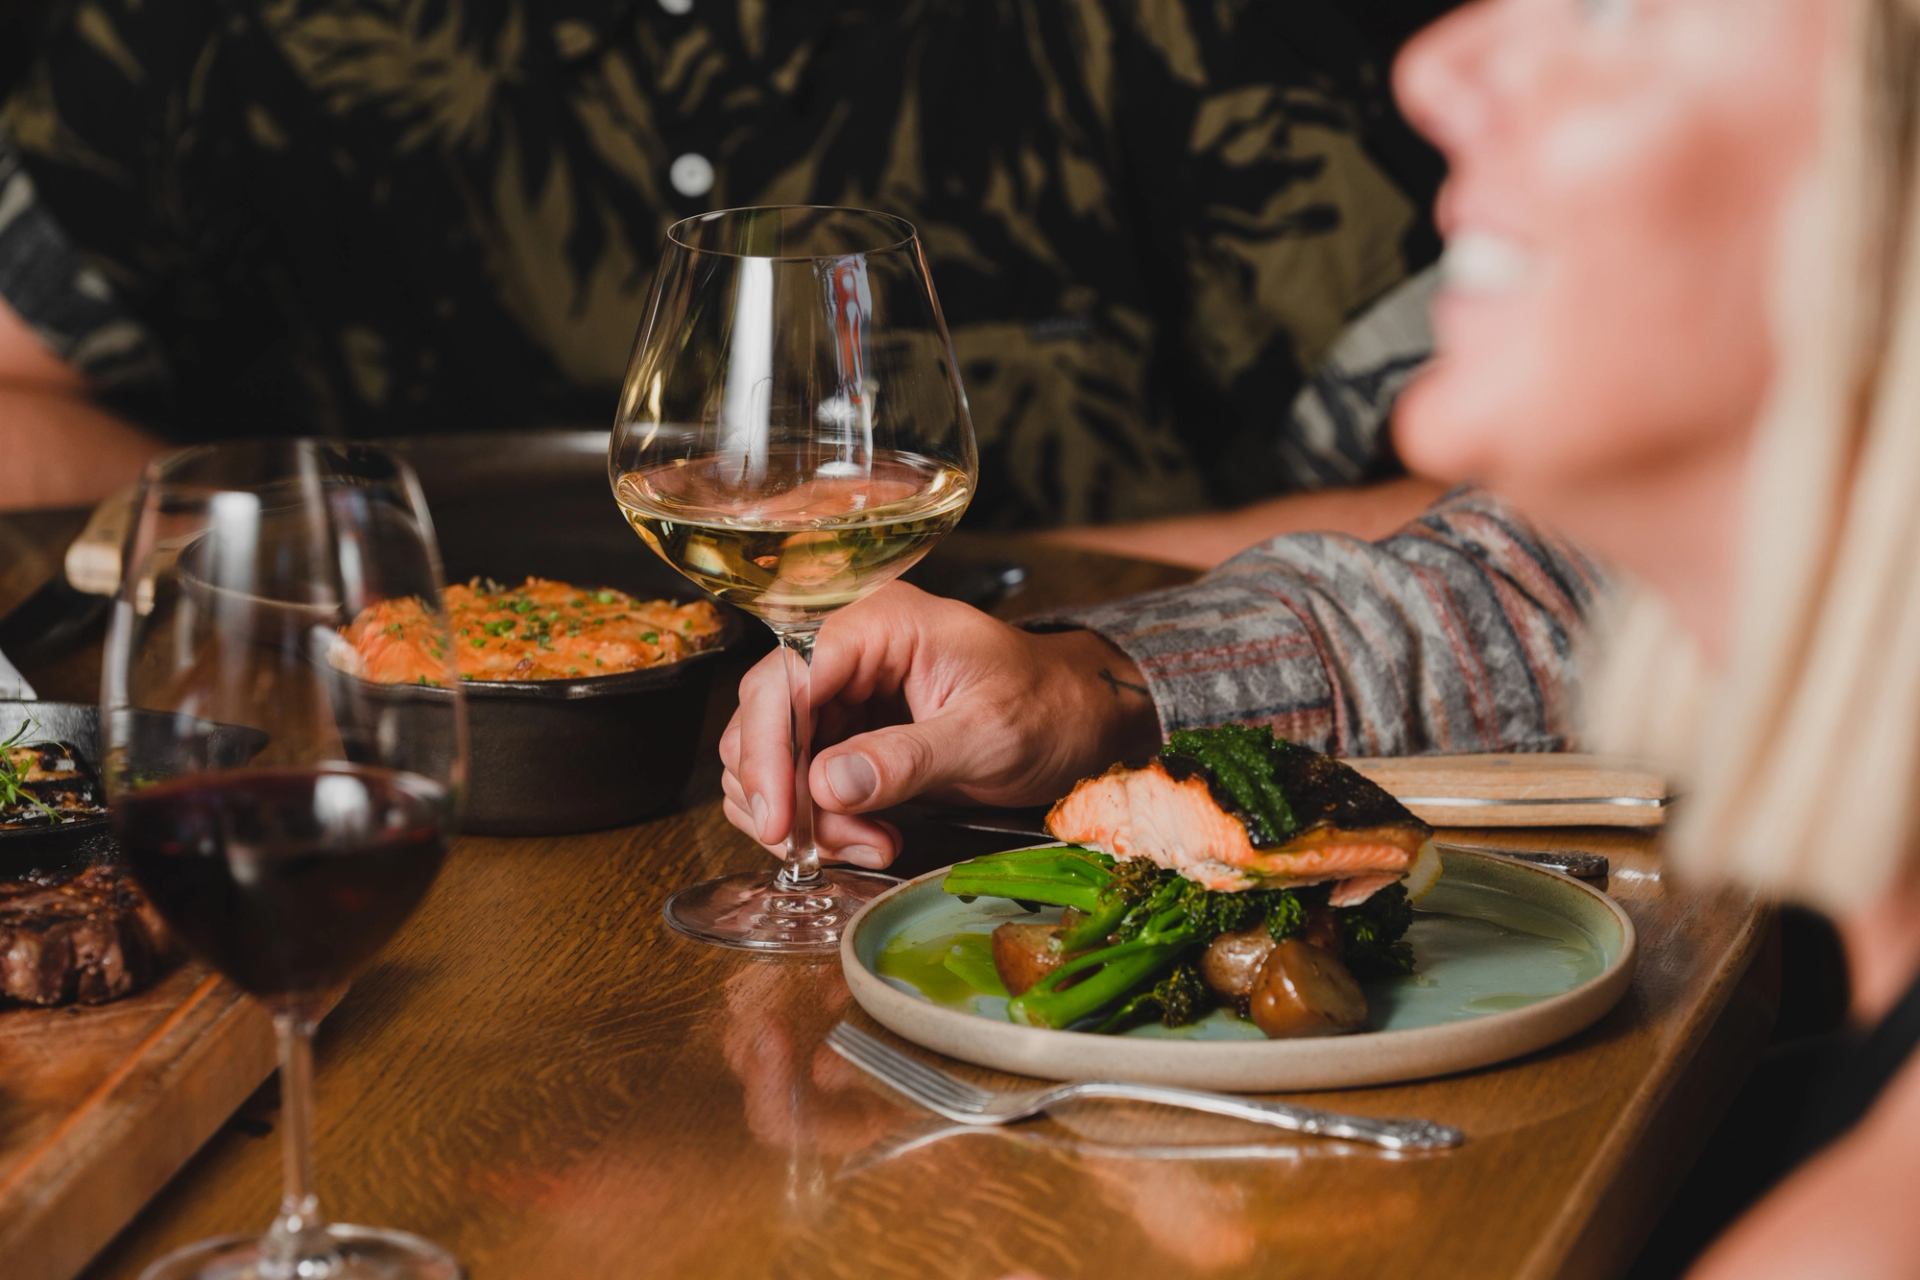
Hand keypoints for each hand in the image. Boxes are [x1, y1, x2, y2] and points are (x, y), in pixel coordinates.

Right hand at [718, 582, 1159, 866]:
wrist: (1080, 724)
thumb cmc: (1047, 709)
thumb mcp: (986, 736)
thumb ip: (906, 758)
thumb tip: (825, 785)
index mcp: (881, 624)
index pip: (786, 675)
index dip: (768, 749)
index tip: (779, 819)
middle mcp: (850, 651)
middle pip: (766, 717)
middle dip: (785, 793)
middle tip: (823, 848)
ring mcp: (846, 693)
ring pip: (776, 755)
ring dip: (805, 816)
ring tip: (868, 845)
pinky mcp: (850, 734)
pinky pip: (803, 779)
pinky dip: (822, 821)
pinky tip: (870, 839)